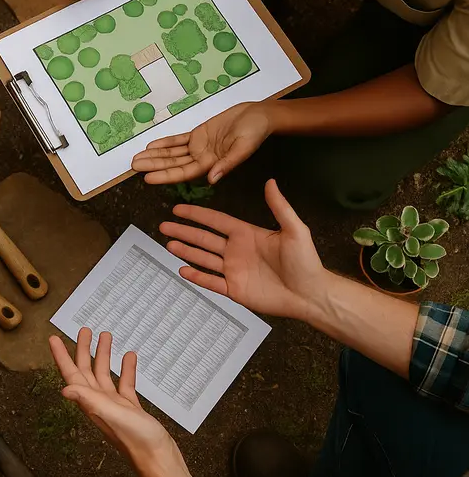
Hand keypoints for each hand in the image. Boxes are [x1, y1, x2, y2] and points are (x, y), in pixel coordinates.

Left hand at [49, 328, 194, 476]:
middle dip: (84, 349)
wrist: (158, 457)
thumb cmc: (136, 440)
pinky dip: (126, 369)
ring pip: (105, 374)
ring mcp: (115, 405)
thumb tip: (65, 389)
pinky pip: (125, 383)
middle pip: (86, 370)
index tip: (54, 340)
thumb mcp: (110, 414)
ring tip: (106, 336)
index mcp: (91, 402)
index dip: (61, 357)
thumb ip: (89, 400)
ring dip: (104, 355)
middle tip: (84, 330)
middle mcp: (100, 402)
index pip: (71, 374)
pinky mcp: (130, 408)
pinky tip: (129, 357)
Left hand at [131, 102, 272, 183]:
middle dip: (153, 165)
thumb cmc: (254, 131)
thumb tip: (212, 179)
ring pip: (173, 153)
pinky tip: (151, 145)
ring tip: (136, 158)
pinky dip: (165, 143)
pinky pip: (179, 140)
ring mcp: (200, 146)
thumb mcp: (243, 147)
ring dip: (155, 156)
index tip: (147, 178)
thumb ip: (228, 164)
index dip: (165, 176)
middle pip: (173, 164)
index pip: (184, 173)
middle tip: (133, 166)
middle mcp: (203, 158)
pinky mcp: (199, 134)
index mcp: (213, 164)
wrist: (259, 114)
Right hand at [161, 178, 331, 320]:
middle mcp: (237, 251)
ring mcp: (234, 271)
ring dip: (186, 251)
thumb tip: (270, 182)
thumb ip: (279, 206)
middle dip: (184, 231)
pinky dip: (197, 276)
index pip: (216, 221)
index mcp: (247, 234)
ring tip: (170, 244)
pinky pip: (211, 282)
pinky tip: (183, 270)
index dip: (197, 215)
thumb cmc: (307, 262)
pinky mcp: (235, 289)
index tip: (179, 208)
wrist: (311, 294)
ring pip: (203, 259)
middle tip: (164, 226)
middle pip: (204, 239)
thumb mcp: (295, 230)